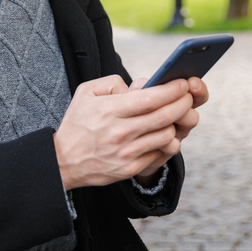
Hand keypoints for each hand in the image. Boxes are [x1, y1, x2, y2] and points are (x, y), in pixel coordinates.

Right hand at [53, 74, 194, 189]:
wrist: (64, 160)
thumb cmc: (78, 123)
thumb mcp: (86, 93)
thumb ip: (112, 82)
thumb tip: (139, 86)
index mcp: (109, 111)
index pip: (149, 98)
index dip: (171, 90)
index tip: (182, 83)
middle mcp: (119, 132)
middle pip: (164, 116)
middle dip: (183, 103)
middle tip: (187, 96)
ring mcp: (126, 153)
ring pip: (166, 135)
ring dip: (177, 123)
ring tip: (177, 114)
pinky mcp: (130, 168)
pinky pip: (159, 152)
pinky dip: (166, 141)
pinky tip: (164, 132)